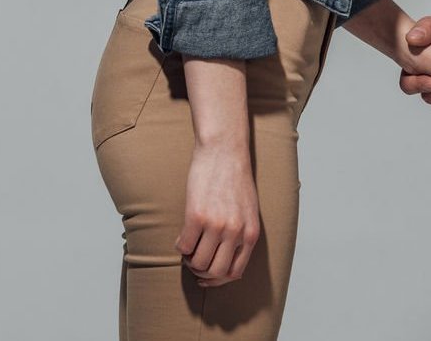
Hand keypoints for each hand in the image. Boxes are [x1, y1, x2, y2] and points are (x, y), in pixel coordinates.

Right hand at [178, 141, 260, 287]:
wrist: (224, 150)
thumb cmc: (235, 179)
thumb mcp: (249, 211)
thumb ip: (242, 234)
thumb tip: (228, 260)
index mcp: (250, 234)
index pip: (235, 273)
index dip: (218, 280)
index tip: (206, 277)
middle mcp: (235, 233)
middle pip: (215, 272)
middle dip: (201, 273)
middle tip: (194, 262)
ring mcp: (216, 225)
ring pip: (198, 262)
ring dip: (189, 260)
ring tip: (187, 248)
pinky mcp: (196, 216)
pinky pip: (183, 246)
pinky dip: (180, 246)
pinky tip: (181, 236)